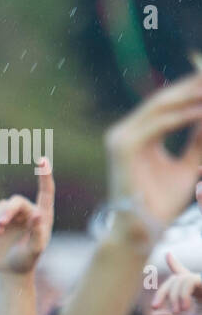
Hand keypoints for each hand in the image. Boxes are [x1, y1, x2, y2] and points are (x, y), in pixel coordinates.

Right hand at [0, 159, 54, 274]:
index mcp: (42, 216)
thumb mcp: (35, 250)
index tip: (42, 160)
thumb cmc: (27, 260)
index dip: (44, 176)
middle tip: (0, 226)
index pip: (45, 192)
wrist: (11, 270)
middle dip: (7, 213)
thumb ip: (37, 232)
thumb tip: (37, 215)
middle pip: (15, 202)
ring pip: (2, 206)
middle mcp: (28, 212)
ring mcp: (13, 216)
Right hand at [105, 72, 201, 227]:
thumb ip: (198, 142)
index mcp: (137, 136)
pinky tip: (201, 111)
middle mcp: (125, 133)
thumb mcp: (188, 166)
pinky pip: (157, 125)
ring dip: (189, 97)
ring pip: (159, 107)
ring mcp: (121, 139)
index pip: (165, 104)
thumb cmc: (162, 203)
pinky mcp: (123, 148)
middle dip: (191, 86)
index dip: (190, 90)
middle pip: (162, 100)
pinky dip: (181, 117)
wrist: (141, 228)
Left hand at [149, 252, 201, 314]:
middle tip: (154, 306)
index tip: (167, 254)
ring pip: (183, 278)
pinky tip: (184, 308)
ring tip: (177, 311)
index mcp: (196, 294)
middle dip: (162, 291)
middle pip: (177, 278)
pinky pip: (191, 280)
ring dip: (174, 294)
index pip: (183, 277)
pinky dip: (182, 293)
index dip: (175, 264)